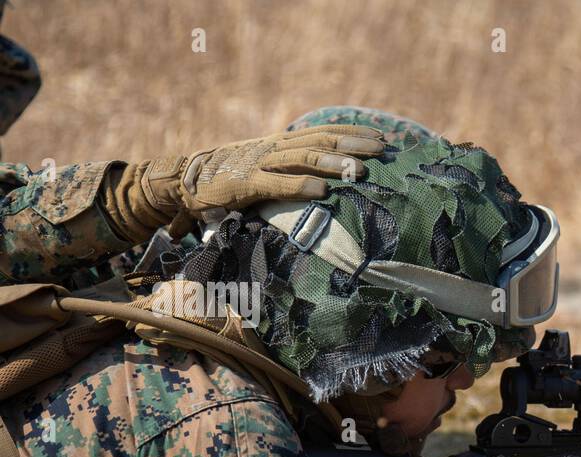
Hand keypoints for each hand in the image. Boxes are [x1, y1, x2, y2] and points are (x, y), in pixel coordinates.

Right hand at [105, 125, 386, 239]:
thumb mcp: (268, 170)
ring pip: (303, 159)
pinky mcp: (246, 184)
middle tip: (384, 148)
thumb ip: (294, 171)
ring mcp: (260, 163)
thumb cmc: (232, 179)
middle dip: (354, 143)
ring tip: (361, 169)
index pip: (323, 131)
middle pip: (320, 140)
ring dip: (334, 162)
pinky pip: (277, 184)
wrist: (186, 181)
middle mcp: (274, 147)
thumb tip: (329, 182)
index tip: (382, 137)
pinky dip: (300, 187)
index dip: (353, 132)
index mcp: (281, 143)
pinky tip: (322, 192)